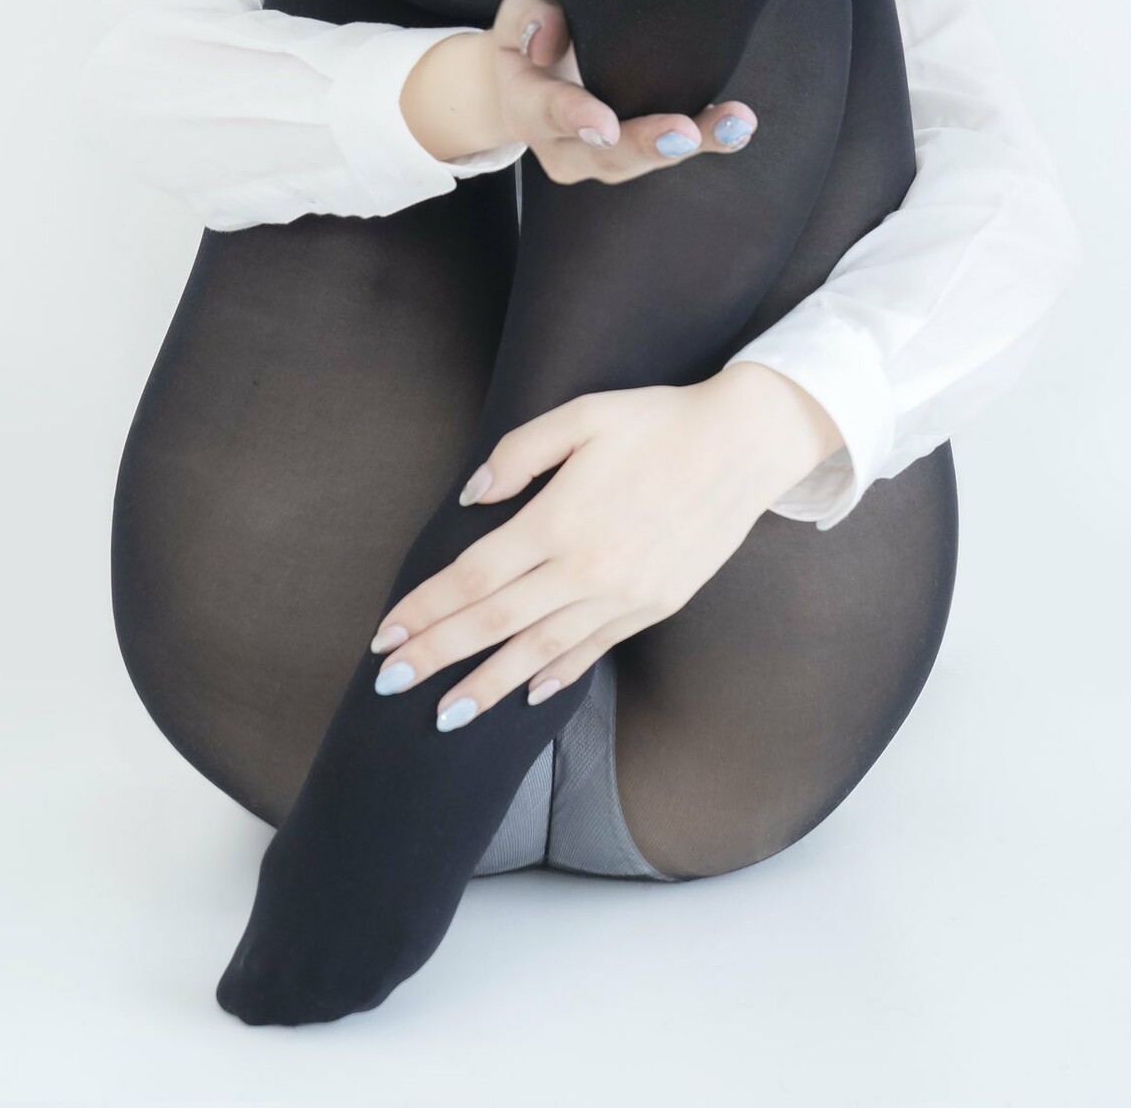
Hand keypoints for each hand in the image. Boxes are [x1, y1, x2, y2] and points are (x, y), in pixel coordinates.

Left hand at [367, 377, 786, 730]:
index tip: (384, 636)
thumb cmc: (658, 422)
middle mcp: (587, 568)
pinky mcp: (655, 606)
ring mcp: (624, 595)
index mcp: (560, 519)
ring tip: (446, 714)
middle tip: (389, 685)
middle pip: (494, 624)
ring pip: (540, 651)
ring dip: (487, 684)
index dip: (425, 609)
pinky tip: (526, 694)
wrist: (745, 444)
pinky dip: (555, 675)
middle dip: (437, 656)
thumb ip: (519, 454)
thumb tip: (471, 498)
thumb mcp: (581, 416)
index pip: (474, 577)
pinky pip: (594, 650)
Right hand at [489, 0, 756, 184]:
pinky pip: (669, 154)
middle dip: (645, 145)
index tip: (604, 127)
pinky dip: (707, 142)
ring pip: (641, 162)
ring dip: (691, 145)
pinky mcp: (632, 155)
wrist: (535, 73)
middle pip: (603, 155)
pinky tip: (739, 129)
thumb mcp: (519, 12)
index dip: (576, 118)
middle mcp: (560, 144)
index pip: (546, 111)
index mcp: (524, 105)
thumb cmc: (533, 32)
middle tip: (683, 134)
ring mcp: (598, 158)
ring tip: (732, 125)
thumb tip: (548, 37)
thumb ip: (529, 16)